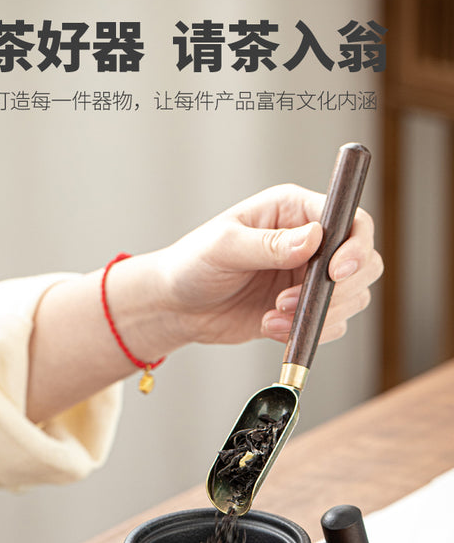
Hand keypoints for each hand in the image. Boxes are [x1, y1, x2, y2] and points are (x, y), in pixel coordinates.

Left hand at [156, 183, 382, 346]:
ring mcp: (310, 277)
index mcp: (295, 210)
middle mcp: (311, 241)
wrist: (178, 306)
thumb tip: (314, 238)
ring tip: (272, 317)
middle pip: (364, 262)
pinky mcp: (303, 308)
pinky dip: (307, 332)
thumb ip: (269, 244)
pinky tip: (271, 328)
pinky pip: (330, 323)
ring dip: (319, 314)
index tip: (337, 272)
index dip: (355, 246)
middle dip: (339, 290)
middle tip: (290, 302)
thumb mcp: (225, 247)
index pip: (351, 219)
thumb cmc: (193, 263)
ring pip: (352, 297)